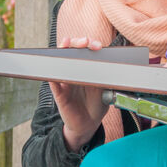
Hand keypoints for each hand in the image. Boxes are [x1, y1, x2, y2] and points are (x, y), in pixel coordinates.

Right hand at [50, 36, 108, 151]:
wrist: (88, 124)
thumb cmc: (96, 105)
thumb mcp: (105, 89)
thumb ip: (106, 77)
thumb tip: (113, 66)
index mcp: (86, 69)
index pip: (85, 50)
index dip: (90, 44)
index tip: (97, 45)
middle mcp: (74, 71)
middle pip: (71, 51)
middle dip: (78, 42)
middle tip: (86, 43)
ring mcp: (65, 81)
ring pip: (59, 61)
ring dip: (63, 50)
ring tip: (67, 43)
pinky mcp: (59, 93)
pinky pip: (54, 82)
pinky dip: (53, 74)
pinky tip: (56, 68)